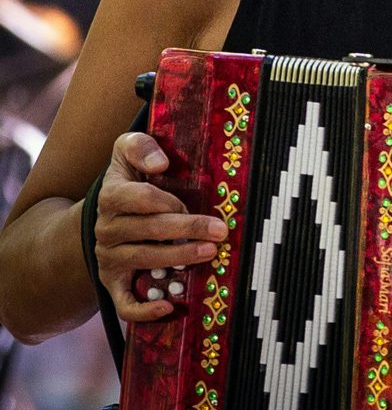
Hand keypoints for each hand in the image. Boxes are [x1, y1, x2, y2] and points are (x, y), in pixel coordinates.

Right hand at [94, 132, 226, 322]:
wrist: (106, 216)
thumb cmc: (129, 179)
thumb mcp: (127, 152)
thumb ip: (139, 146)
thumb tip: (160, 161)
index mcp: (111, 196)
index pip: (138, 198)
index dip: (166, 201)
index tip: (188, 202)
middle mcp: (107, 229)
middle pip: (148, 230)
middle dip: (187, 229)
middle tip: (221, 230)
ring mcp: (109, 257)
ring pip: (143, 260)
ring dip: (178, 258)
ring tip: (209, 252)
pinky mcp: (113, 282)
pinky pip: (123, 302)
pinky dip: (143, 310)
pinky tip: (168, 307)